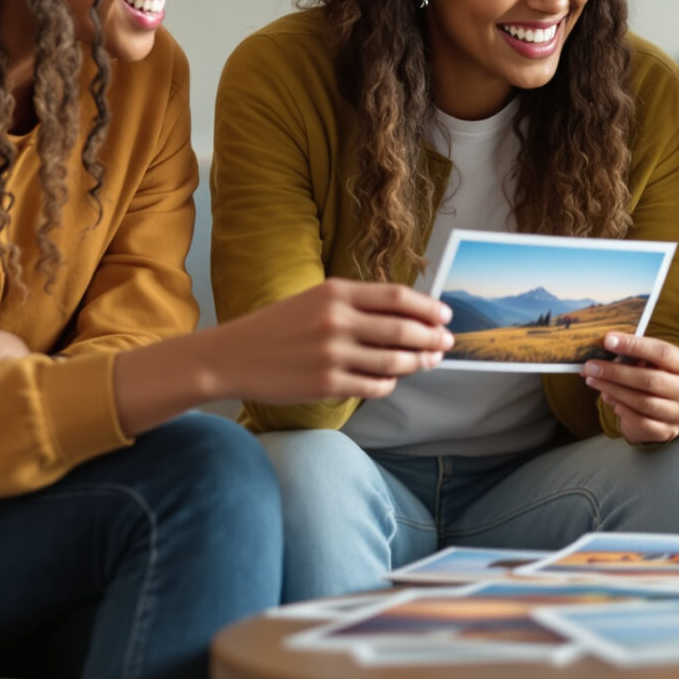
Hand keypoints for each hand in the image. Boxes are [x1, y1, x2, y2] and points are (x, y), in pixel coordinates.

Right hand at [214, 279, 454, 405]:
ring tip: (428, 361)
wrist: (232, 356)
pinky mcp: (327, 384)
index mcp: (335, 292)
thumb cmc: (277, 327)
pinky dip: (390, 384)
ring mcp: (332, 354)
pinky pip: (375, 386)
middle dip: (432, 337)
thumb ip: (356, 305)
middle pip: (403, 329)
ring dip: (418, 362)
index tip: (445, 316)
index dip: (428, 307)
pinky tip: (393, 380)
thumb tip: (407, 318)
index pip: (397, 296)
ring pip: (394, 361)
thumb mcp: (314, 300)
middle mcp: (336, 320)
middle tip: (446, 343)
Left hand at [582, 332, 678, 443]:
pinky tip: (609, 398)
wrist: (669, 411)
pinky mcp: (667, 431)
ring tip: (593, 380)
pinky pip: (640, 421)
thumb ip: (635, 356)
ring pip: (643, 401)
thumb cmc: (658, 378)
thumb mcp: (653, 363)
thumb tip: (604, 349)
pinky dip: (622, 409)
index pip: (662, 352)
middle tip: (592, 366)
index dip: (634, 346)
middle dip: (616, 372)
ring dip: (613, 390)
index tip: (608, 341)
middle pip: (650, 379)